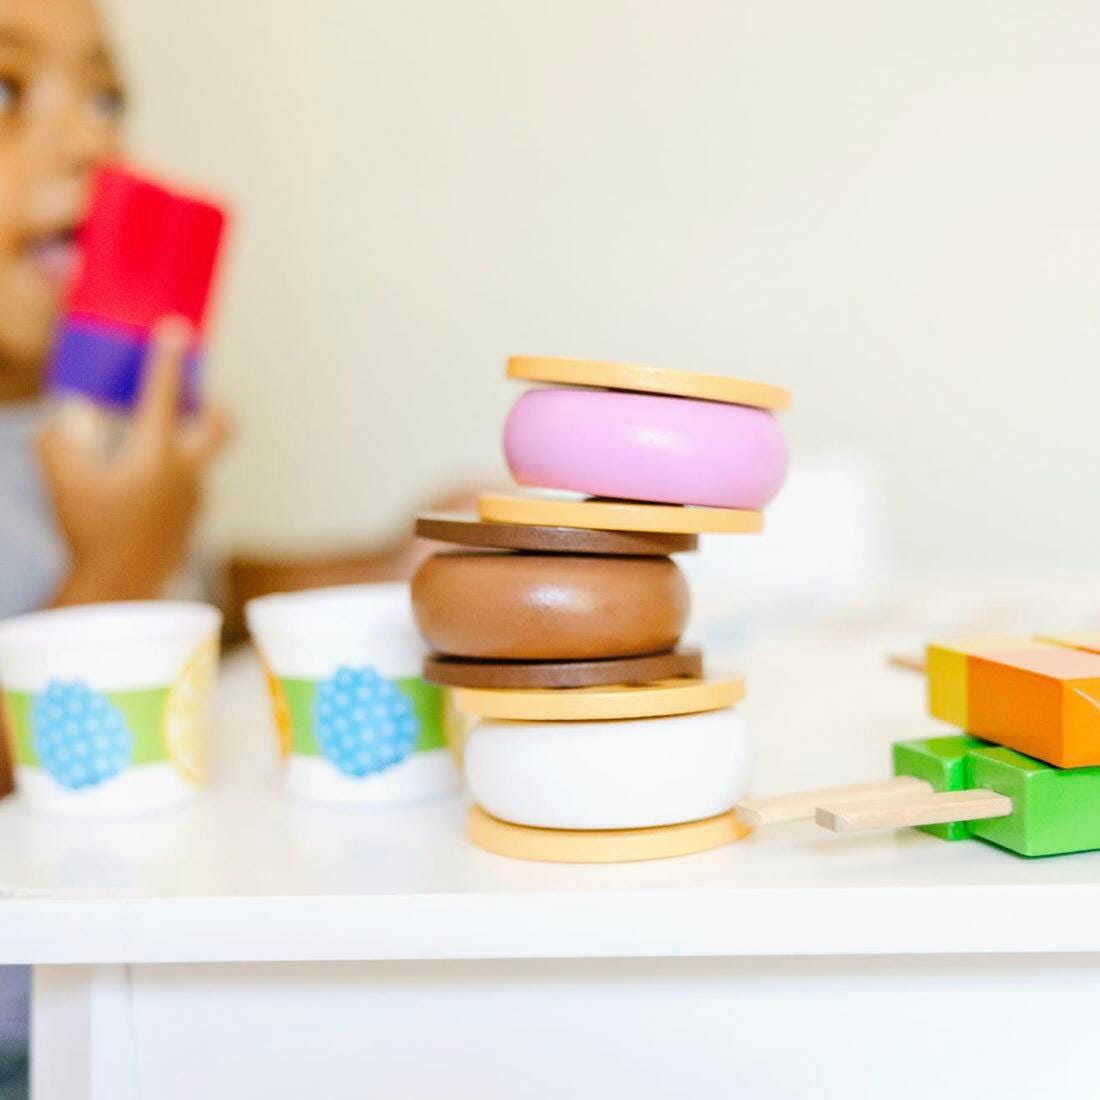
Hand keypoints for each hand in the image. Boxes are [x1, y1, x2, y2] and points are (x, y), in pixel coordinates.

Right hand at [38, 317, 229, 605]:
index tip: (178, 331)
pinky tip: (141, 488)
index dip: (169, 358)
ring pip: (202, 458)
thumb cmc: (91, 533)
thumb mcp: (63, 481)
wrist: (120, 588)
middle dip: (208, 404)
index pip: (164, 393)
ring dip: (184, 443)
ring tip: (144, 449)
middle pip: (220, 424)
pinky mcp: (192, 520)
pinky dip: (173, 475)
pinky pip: (190, 486)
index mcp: (157, 453)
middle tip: (187, 398)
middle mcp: (187, 471)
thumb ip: (60, 439)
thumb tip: (71, 415)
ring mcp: (196, 498)